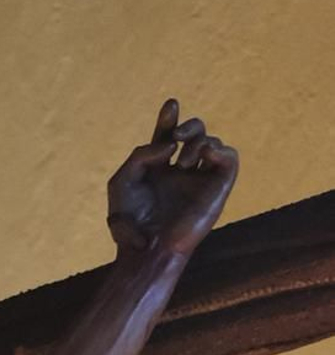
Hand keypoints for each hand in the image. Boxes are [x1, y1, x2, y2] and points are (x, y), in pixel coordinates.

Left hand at [107, 99, 237, 261]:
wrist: (147, 248)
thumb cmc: (131, 222)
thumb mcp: (123, 180)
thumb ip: (142, 153)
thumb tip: (172, 144)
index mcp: (160, 171)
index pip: (170, 136)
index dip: (171, 118)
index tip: (170, 106)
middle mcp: (182, 174)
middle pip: (195, 133)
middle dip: (188, 126)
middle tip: (176, 137)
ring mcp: (201, 181)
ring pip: (212, 142)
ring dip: (197, 142)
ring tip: (181, 165)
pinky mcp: (219, 189)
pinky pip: (230, 157)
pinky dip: (218, 149)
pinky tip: (201, 158)